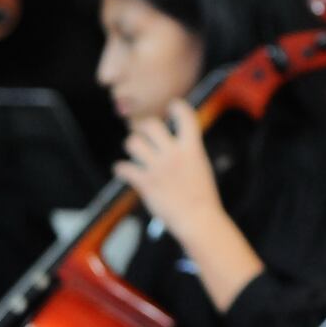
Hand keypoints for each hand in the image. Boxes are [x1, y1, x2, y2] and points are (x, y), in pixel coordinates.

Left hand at [114, 100, 223, 240]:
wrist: (199, 220)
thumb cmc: (203, 198)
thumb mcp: (201, 167)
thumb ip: (188, 152)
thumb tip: (176, 144)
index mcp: (192, 148)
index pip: (184, 116)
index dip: (176, 107)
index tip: (172, 106)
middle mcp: (173, 154)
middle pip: (151, 125)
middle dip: (146, 128)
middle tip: (147, 135)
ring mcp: (158, 168)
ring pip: (133, 142)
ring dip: (132, 145)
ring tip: (136, 152)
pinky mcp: (145, 183)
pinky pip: (123, 168)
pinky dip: (121, 169)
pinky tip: (125, 171)